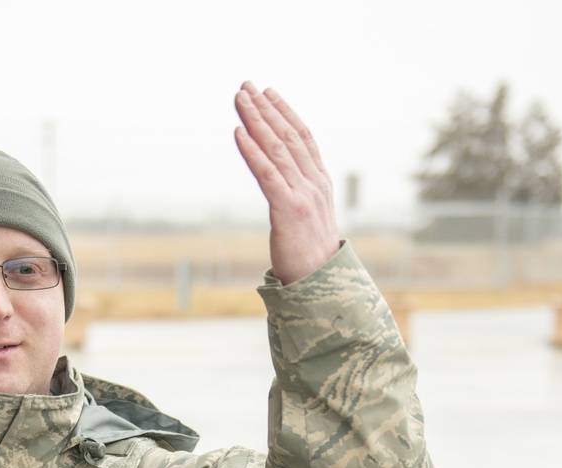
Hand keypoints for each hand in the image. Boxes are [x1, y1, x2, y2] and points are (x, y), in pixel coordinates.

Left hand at [234, 82, 339, 284]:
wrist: (322, 287)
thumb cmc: (312, 259)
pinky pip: (267, 174)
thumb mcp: (309, 220)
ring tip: (240, 99)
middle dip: (265, 109)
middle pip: (287, 136)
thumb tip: (282, 188)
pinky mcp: (288, 210)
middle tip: (246, 86)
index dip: (285, 112)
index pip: (303, 137)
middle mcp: (314, 184)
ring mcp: (303, 195)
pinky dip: (252, 151)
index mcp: (321, 184)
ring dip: (256, 120)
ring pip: (276, 148)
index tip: (268, 93)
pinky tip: (239, 133)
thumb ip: (299, 198)